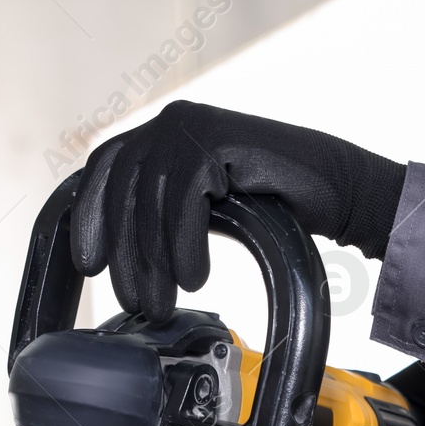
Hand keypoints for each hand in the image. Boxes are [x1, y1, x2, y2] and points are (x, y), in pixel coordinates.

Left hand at [69, 101, 406, 320]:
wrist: (334, 188)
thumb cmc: (270, 205)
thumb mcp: (202, 210)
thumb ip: (162, 215)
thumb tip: (119, 258)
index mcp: (159, 136)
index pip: (104, 171)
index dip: (90, 218)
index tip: (90, 266)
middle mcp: (169, 122)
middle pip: (122, 190)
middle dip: (126, 254)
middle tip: (136, 302)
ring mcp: (191, 124)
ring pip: (150, 200)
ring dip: (154, 261)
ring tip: (165, 303)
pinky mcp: (215, 137)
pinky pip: (183, 197)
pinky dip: (185, 244)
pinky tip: (196, 277)